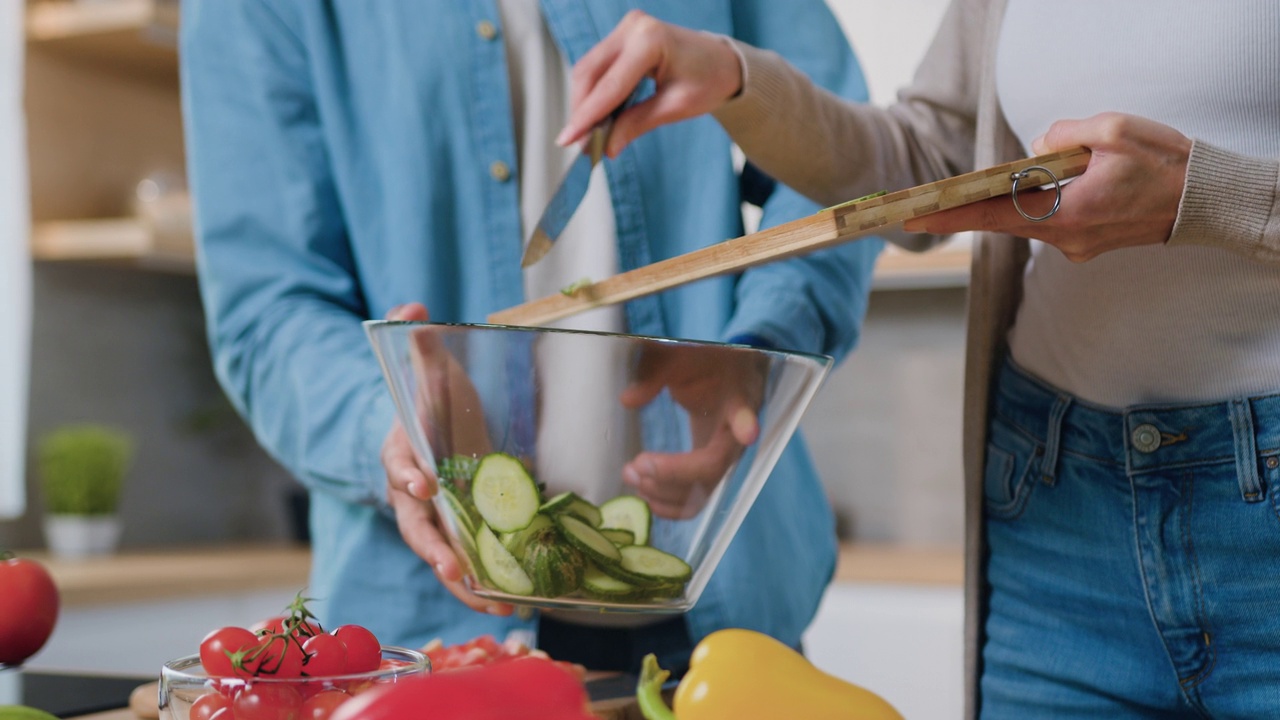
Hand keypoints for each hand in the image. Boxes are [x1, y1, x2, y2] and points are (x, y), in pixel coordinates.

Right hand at [380, 303, 511, 616]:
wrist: (426, 432)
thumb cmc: (428, 400)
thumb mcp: (426, 368)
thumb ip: (416, 340)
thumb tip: (411, 306)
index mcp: (400, 450)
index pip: (398, 463)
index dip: (406, 475)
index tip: (421, 485)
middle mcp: (410, 493)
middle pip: (416, 524)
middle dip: (433, 546)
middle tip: (450, 565)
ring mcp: (434, 518)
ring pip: (441, 554)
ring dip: (463, 580)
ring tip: (493, 601)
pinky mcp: (458, 534)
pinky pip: (467, 563)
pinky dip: (482, 584)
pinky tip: (510, 601)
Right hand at [556, 10, 742, 158]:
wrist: (723, 61)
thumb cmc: (709, 78)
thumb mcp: (675, 107)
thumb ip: (637, 124)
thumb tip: (608, 147)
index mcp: (650, 40)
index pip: (610, 85)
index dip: (587, 116)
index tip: (569, 140)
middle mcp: (633, 28)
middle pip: (590, 73)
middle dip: (582, 110)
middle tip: (581, 143)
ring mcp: (626, 29)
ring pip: (589, 70)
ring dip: (585, 103)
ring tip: (590, 134)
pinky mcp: (623, 37)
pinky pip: (598, 67)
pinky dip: (595, 93)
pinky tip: (598, 116)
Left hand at [620, 343, 766, 518]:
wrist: (726, 374)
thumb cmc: (705, 361)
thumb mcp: (678, 355)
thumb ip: (653, 372)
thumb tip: (628, 400)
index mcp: (736, 399)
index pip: (744, 413)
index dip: (745, 423)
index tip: (748, 432)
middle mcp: (735, 436)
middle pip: (711, 468)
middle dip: (671, 474)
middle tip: (636, 466)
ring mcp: (724, 457)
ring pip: (701, 492)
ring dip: (665, 493)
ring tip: (631, 476)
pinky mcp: (709, 469)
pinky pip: (694, 498)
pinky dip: (669, 504)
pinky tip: (643, 495)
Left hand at [902, 112, 1191, 260]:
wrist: (1204, 202)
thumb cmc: (1163, 164)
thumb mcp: (1115, 131)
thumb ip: (1064, 135)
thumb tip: (1036, 148)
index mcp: (1066, 213)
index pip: (993, 214)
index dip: (950, 216)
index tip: (914, 219)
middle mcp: (1065, 239)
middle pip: (1002, 221)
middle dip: (964, 212)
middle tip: (919, 211)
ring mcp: (1076, 247)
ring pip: (1028, 220)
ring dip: (1012, 203)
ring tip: (996, 190)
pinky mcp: (1087, 245)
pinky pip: (1051, 222)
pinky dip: (1039, 206)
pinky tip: (1045, 188)